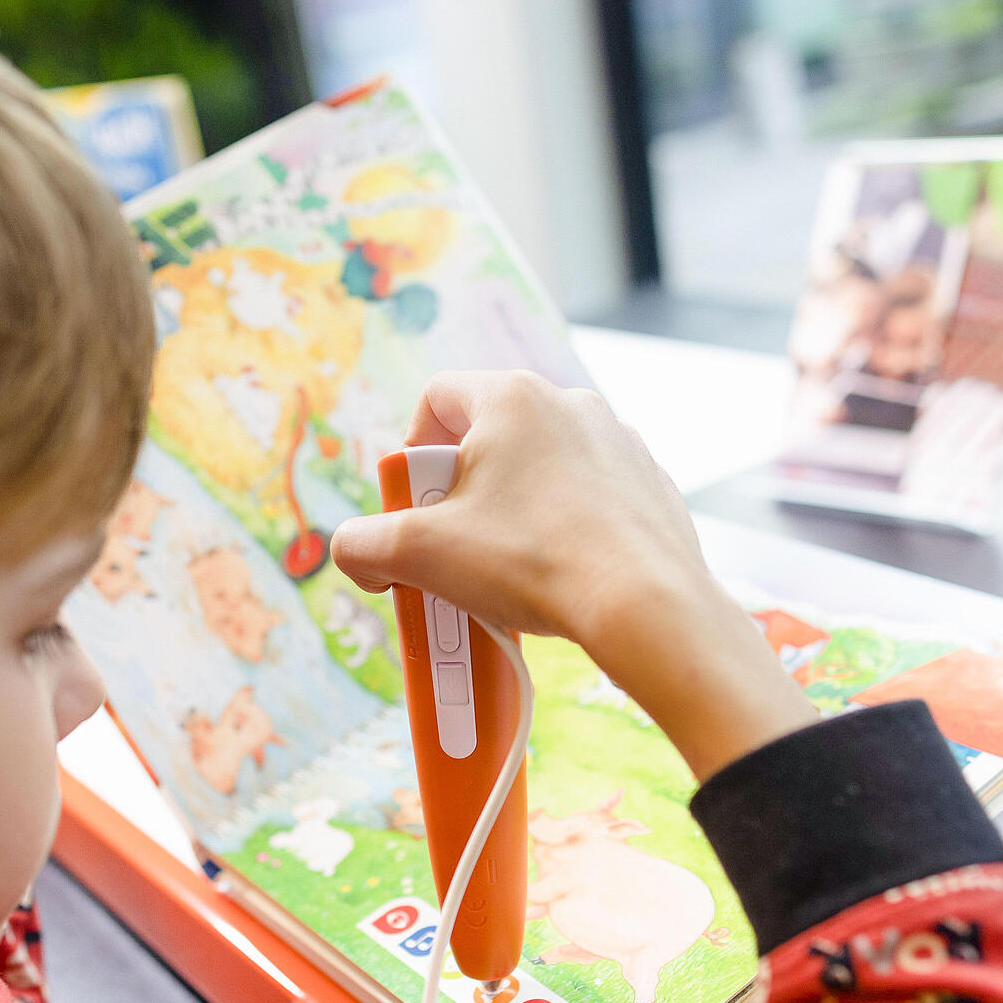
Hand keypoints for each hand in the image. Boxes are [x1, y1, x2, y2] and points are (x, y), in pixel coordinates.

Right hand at [331, 372, 813, 779]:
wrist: (643, 605)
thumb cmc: (533, 562)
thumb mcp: (422, 554)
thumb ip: (364, 546)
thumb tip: (352, 552)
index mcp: (513, 397)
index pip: (437, 399)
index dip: (410, 454)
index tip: (414, 509)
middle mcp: (571, 404)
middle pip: (489, 439)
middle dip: (461, 495)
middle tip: (453, 548)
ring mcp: (619, 443)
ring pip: (541, 471)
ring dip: (513, 514)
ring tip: (508, 573)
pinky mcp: (650, 486)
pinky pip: (589, 500)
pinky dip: (565, 531)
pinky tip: (560, 578)